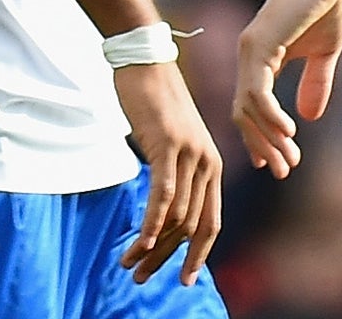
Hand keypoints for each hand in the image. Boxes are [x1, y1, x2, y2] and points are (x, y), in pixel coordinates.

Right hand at [113, 59, 220, 285]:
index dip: (198, 255)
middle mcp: (207, 162)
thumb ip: (177, 173)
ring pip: (175, 216)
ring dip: (151, 246)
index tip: (184, 279)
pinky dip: (150, 224)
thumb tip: (167, 212)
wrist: (146, 62)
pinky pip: (162, 194)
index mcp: (212, 165)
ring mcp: (189, 153)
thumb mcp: (174, 142)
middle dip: (167, 258)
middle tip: (142, 278)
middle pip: (191, 225)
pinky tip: (138, 243)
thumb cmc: (155, 102)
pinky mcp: (168, 145)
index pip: (210, 221)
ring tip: (129, 263)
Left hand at [234, 0, 341, 178]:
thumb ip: (316, 82)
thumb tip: (311, 116)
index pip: (250, 108)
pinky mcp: (260, 46)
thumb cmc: (326, 3)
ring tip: (289, 160)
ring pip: (246, 109)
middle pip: (243, 115)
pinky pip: (257, 93)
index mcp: (262, 60)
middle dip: (263, 146)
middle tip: (283, 171)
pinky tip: (289, 132)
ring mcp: (251, 51)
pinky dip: (270, 117)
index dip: (260, 137)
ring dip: (268, 139)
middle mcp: (249, 57)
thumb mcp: (324, 54)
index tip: (275, 162)